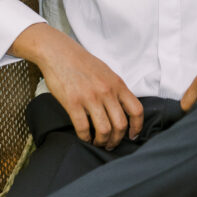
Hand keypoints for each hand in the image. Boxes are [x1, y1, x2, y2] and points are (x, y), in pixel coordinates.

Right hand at [9, 23, 142, 148]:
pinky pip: (83, 128)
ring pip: (104, 130)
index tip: (132, 136)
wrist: (59, 53)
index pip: (136, 110)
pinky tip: (84, 137)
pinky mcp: (73, 103)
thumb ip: (115, 89)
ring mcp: (90, 97)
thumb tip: (122, 109)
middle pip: (121, 125)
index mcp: (117, 84)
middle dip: (117, 140)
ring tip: (97, 142)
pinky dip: (85, 138)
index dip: (137, 127)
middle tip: (110, 144)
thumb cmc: (82, 63)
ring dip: (102, 142)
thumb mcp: (106, 72)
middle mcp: (106, 91)